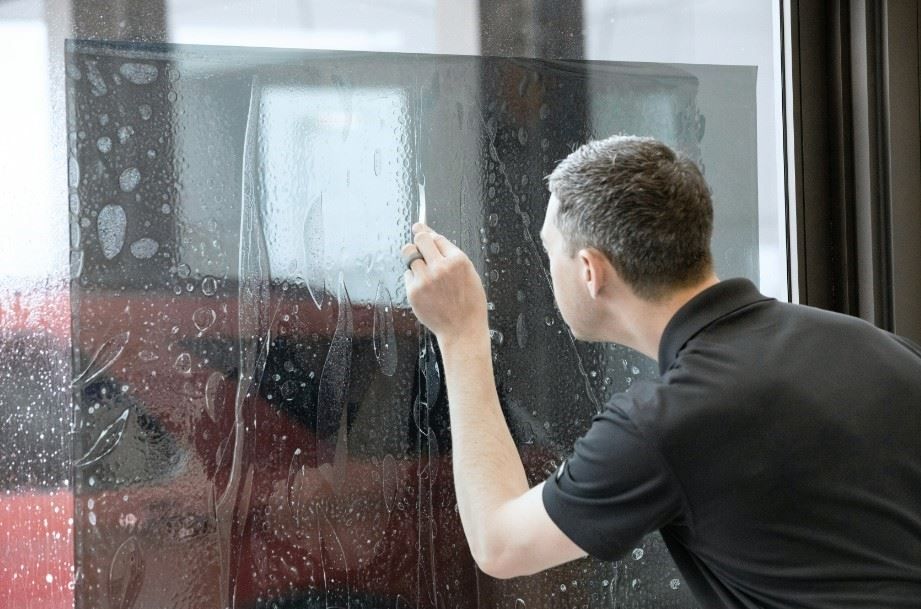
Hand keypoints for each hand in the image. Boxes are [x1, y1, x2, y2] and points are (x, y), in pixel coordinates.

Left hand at [402, 223, 488, 341]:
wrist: (463, 330)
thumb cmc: (469, 303)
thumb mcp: (469, 274)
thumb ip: (451, 255)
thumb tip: (433, 236)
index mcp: (458, 260)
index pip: (437, 237)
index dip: (428, 234)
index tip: (420, 228)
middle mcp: (441, 267)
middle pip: (420, 239)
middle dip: (418, 239)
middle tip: (418, 243)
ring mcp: (425, 279)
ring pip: (409, 254)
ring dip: (414, 259)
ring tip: (424, 271)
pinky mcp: (413, 291)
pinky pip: (407, 274)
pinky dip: (413, 277)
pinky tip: (425, 288)